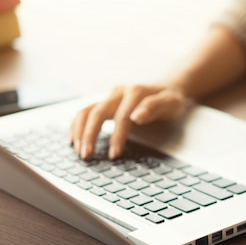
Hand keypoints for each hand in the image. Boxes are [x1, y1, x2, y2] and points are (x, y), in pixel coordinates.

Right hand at [70, 85, 189, 158]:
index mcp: (135, 92)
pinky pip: (85, 112)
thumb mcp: (172, 103)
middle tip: (87, 155)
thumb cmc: (172, 100)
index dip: (117, 137)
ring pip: (87, 111)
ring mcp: (110, 97)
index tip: (114, 155)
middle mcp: (119, 92)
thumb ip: (155, 107)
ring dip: (80, 131)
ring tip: (79, 151)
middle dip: (90, 135)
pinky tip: (73, 140)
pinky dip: (76, 125)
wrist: (169, 89)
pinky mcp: (106, 103)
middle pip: (98, 112)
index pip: (122, 117)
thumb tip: (137, 116)